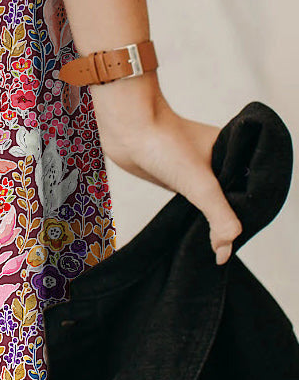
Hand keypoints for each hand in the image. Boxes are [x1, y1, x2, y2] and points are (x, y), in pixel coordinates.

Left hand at [90, 75, 242, 264]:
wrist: (126, 127)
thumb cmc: (163, 142)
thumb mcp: (201, 185)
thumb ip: (219, 219)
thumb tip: (225, 252)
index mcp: (234, 152)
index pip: (252, 188)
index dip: (251, 211)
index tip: (245, 235)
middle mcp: (219, 159)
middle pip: (233, 196)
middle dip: (231, 218)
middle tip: (227, 245)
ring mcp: (198, 167)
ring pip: (212, 198)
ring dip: (211, 216)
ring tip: (213, 242)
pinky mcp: (178, 174)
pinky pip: (193, 198)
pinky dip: (195, 212)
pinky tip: (195, 228)